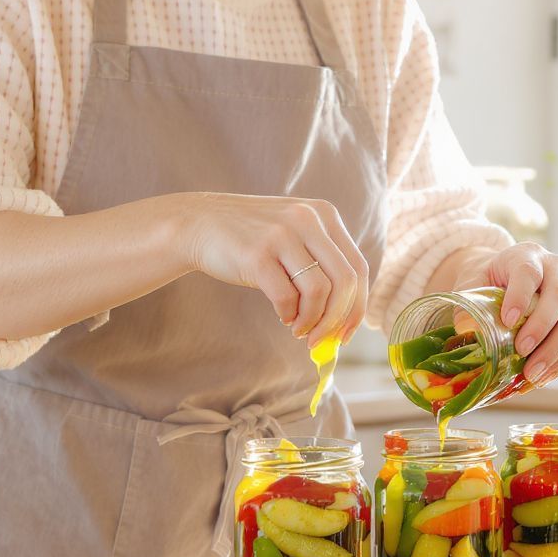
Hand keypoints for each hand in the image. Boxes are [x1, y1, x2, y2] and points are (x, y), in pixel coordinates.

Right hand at [180, 193, 368, 346]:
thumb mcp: (293, 237)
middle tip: (321, 341)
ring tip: (298, 329)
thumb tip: (342, 322)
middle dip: (336, 320)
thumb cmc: (251, 240)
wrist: (199, 223)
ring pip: (319, 292)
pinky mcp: (257, 253)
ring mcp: (283, 235)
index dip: (357, 307)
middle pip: (345, 282)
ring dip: (312, 321)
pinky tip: (281, 315)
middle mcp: (308, 220)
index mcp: (325, 215)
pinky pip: (286, 297)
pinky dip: (288, 314)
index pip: (358, 268)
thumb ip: (320, 266)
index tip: (346, 334)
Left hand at [452, 242, 557, 386]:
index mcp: (528, 255)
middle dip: (542, 328)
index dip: (520, 297)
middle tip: (522, 351)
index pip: (528, 272)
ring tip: (533, 374)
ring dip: (557, 351)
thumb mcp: (472, 282)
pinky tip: (547, 376)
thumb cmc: (490, 279)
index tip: (507, 321)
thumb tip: (466, 329)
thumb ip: (466, 302)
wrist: (510, 276)